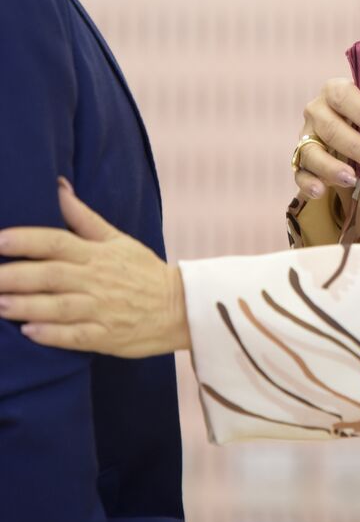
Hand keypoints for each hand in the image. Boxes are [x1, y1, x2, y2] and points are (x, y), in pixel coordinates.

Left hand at [0, 179, 188, 356]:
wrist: (181, 307)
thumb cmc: (143, 271)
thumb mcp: (116, 239)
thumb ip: (83, 217)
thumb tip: (58, 185)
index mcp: (97, 254)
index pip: (56, 241)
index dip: (26, 240)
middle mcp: (96, 280)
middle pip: (51, 274)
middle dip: (15, 276)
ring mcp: (102, 309)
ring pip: (59, 306)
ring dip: (26, 306)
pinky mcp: (107, 336)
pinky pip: (77, 336)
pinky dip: (53, 335)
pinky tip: (29, 332)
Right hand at [294, 69, 359, 198]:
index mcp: (334, 91)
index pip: (343, 96)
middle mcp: (315, 112)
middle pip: (330, 128)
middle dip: (357, 147)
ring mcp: (306, 137)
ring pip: (311, 152)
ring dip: (331, 167)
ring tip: (352, 179)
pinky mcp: (301, 161)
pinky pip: (300, 173)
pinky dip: (308, 183)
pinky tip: (321, 191)